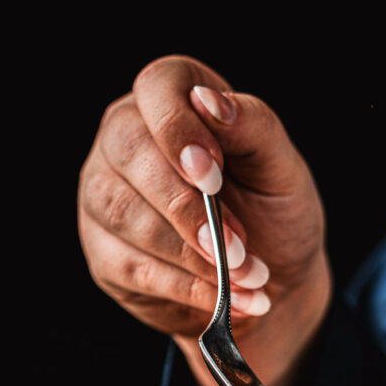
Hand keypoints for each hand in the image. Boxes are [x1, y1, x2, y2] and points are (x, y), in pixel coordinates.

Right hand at [78, 56, 330, 385]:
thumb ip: (254, 128)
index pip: (157, 88)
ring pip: (124, 214)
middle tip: (239, 246)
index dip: (179, 129)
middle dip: (187, 205)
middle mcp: (125, 139)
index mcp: (172, 99)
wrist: (271, 282)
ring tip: (244, 275)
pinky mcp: (104, 254)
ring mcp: (103, 195)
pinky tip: (223, 297)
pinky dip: (184, 286)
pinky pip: (132, 267)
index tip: (214, 173)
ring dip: (189, 253)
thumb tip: (209, 101)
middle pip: (130, 152)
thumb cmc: (273, 213)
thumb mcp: (281, 170)